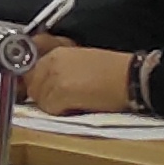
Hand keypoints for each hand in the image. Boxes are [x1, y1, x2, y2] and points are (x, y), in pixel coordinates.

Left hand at [23, 37, 138, 113]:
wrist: (132, 78)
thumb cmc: (116, 72)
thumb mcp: (82, 62)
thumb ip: (60, 69)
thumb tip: (47, 84)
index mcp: (57, 52)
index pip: (31, 70)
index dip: (40, 85)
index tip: (49, 92)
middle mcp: (51, 61)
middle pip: (33, 85)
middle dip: (44, 96)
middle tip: (63, 101)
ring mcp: (54, 76)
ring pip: (39, 98)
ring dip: (53, 105)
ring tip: (73, 104)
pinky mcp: (61, 91)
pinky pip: (49, 108)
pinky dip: (61, 112)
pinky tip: (77, 108)